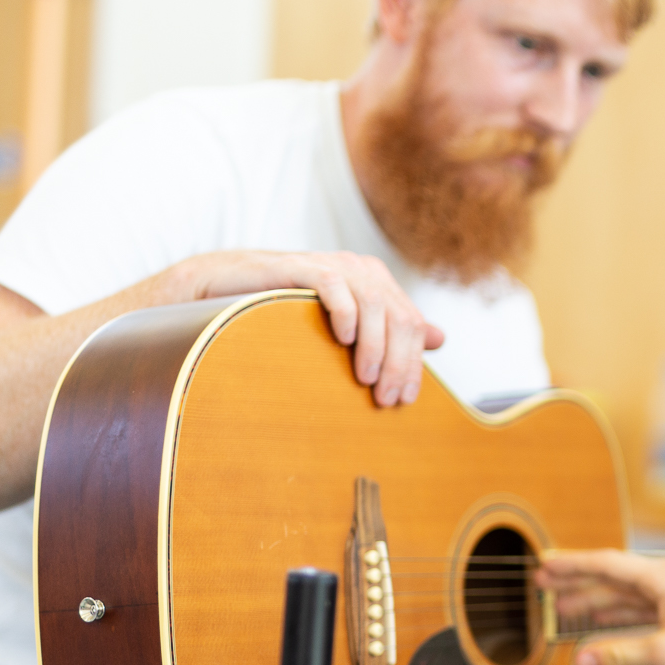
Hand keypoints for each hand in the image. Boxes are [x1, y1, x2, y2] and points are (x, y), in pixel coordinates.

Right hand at [166, 250, 444, 406]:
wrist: (225, 287)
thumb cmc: (285, 311)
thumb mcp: (346, 325)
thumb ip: (391, 329)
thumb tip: (439, 338)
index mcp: (377, 281)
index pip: (411, 324)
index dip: (413, 364)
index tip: (405, 400)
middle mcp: (361, 268)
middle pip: (399, 317)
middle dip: (399, 363)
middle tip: (387, 398)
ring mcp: (332, 264)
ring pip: (373, 306)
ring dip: (375, 347)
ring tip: (366, 379)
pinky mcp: (302, 266)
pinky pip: (334, 287)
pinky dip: (344, 314)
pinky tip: (343, 340)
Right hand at [538, 550, 664, 664]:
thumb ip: (623, 656)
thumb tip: (582, 662)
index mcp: (663, 578)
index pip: (607, 564)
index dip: (572, 564)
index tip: (543, 562)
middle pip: (611, 577)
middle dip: (575, 580)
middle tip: (541, 583)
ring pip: (622, 597)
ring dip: (591, 601)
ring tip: (561, 605)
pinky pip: (636, 613)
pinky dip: (614, 618)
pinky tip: (598, 624)